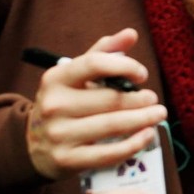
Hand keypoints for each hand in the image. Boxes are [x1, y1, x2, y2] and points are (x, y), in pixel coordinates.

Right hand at [26, 28, 166, 179]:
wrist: (34, 145)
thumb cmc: (66, 102)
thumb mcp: (77, 75)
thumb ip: (104, 52)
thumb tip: (131, 33)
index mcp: (56, 78)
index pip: (95, 64)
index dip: (125, 66)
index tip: (142, 74)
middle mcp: (54, 105)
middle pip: (110, 99)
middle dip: (140, 99)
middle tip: (154, 99)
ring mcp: (59, 134)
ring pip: (112, 125)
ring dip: (143, 119)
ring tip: (158, 114)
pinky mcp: (67, 160)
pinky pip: (108, 153)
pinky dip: (133, 144)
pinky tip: (147, 135)